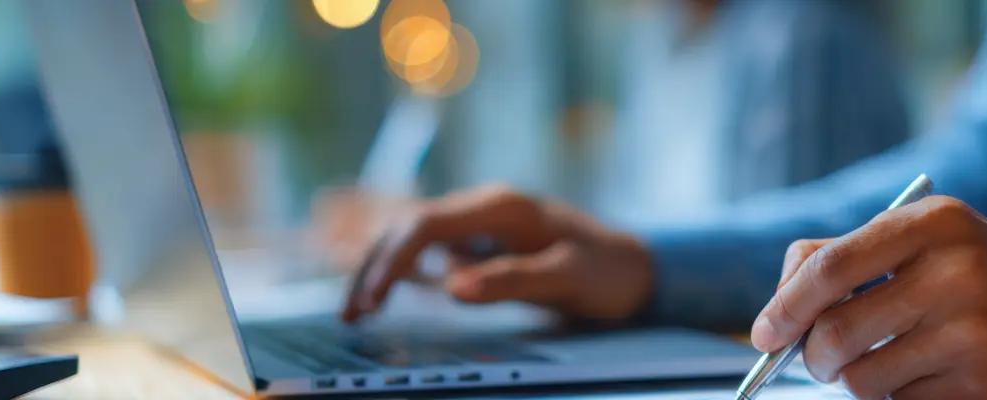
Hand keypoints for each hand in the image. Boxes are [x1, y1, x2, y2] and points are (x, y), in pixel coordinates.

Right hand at [340, 185, 654, 322]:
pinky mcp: (480, 242)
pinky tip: (382, 296)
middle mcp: (484, 206)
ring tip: (356, 311)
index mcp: (502, 206)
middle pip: (407, 227)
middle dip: (373, 267)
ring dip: (379, 268)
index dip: (392, 259)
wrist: (633, 267)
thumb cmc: (606, 270)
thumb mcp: (567, 278)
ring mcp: (479, 222)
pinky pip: (426, 251)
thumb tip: (451, 289)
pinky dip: (399, 272)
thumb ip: (511, 280)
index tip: (373, 299)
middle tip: (353, 315)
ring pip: (410, 237)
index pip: (426, 223)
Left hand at [751, 196, 986, 398]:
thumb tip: (781, 299)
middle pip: (835, 331)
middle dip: (815, 358)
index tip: (764, 333)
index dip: (784, 305)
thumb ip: (861, 256)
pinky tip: (936, 381)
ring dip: (859, 383)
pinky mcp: (983, 382)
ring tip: (893, 367)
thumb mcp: (943, 245)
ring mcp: (971, 329)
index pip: (829, 265)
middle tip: (823, 363)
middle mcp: (955, 269)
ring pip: (861, 377)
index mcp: (937, 221)